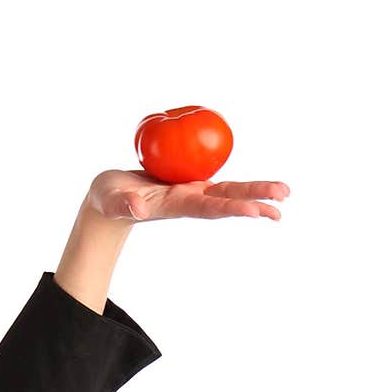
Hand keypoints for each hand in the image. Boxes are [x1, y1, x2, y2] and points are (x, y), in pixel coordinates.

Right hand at [85, 168, 289, 221]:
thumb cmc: (108, 200)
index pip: (208, 207)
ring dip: (256, 191)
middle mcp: (189, 200)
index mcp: (175, 205)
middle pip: (228, 199)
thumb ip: (123, 205)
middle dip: (255, 198)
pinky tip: (260, 183)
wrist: (110, 199)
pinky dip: (241, 182)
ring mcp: (191, 192)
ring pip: (229, 190)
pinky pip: (220, 180)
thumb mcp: (111, 200)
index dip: (232, 207)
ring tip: (284, 192)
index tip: (255, 211)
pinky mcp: (190, 182)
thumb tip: (138, 208)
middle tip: (284, 198)